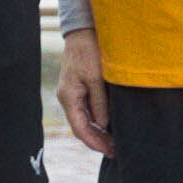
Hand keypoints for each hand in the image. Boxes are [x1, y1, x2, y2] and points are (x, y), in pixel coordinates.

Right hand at [58, 28, 111, 154]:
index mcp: (69, 96)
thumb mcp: (97, 77)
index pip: (79, 128)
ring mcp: (71, 93)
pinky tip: (108, 125)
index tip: (108, 151)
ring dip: (97, 131)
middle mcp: (67, 97)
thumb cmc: (89, 51)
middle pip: (81, 126)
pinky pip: (86, 110)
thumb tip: (103, 125)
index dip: (94, 142)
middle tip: (115, 150)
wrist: (83, 31)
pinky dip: (96, 120)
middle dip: (97, 140)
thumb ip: (100, 102)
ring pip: (83, 119)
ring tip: (114, 141)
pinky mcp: (78, 88)